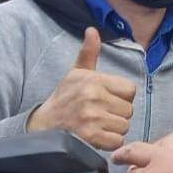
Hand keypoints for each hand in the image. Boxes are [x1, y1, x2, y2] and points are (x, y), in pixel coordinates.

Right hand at [27, 28, 136, 149]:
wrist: (42, 125)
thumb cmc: (64, 98)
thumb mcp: (76, 73)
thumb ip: (88, 53)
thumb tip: (92, 30)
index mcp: (94, 80)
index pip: (130, 90)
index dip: (121, 96)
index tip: (107, 99)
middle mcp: (93, 97)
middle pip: (129, 110)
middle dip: (118, 114)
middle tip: (101, 114)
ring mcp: (91, 118)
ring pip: (124, 126)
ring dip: (114, 129)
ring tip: (98, 125)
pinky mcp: (89, 137)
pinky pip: (117, 141)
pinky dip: (109, 142)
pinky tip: (97, 136)